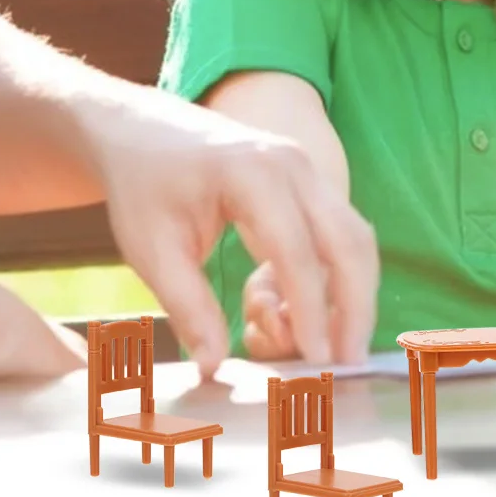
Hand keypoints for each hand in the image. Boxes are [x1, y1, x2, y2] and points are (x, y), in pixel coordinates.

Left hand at [84, 85, 377, 377]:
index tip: (316, 362)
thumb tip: (214, 366)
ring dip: (356, 291)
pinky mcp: (305, 181)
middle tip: (347, 363)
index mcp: (252, 172)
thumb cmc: (142, 185)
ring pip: (354, 234)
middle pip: (348, 239)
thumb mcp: (152, 250)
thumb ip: (188, 308)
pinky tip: (314, 314)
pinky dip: (338, 273)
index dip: (311, 311)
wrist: (140, 130)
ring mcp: (303, 168)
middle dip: (355, 305)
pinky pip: (339, 229)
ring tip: (339, 347)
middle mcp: (291, 164)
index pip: (296, 251)